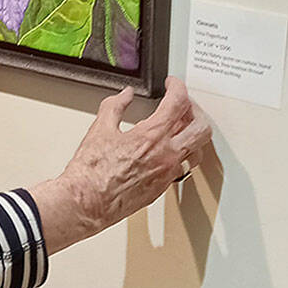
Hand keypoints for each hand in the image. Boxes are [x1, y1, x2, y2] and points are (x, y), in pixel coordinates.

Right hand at [31, 77, 210, 253]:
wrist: (86, 202)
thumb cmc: (90, 172)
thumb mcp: (100, 128)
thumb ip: (115, 105)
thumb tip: (124, 96)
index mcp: (152, 136)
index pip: (179, 103)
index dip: (178, 88)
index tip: (172, 85)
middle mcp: (166, 155)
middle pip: (201, 128)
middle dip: (195, 111)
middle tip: (183, 104)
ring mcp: (167, 174)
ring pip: (197, 151)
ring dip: (192, 136)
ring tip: (179, 128)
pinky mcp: (162, 188)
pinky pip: (182, 167)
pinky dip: (180, 154)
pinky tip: (166, 150)